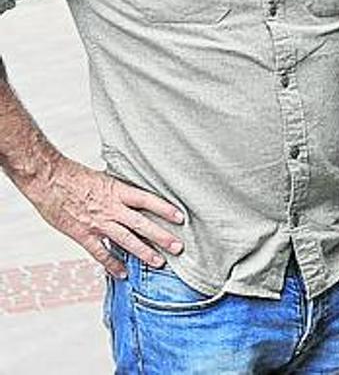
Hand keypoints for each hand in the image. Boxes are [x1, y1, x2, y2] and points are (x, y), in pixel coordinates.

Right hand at [21, 155, 183, 278]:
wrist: (47, 179)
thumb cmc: (73, 176)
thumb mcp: (103, 178)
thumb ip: (119, 190)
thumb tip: (134, 195)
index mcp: (117, 191)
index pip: (147, 200)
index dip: (165, 209)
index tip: (181, 218)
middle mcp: (111, 208)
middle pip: (141, 224)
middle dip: (162, 236)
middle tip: (178, 247)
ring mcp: (98, 223)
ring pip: (126, 240)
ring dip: (143, 252)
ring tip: (159, 262)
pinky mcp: (83, 234)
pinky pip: (100, 253)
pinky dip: (111, 264)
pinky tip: (122, 273)